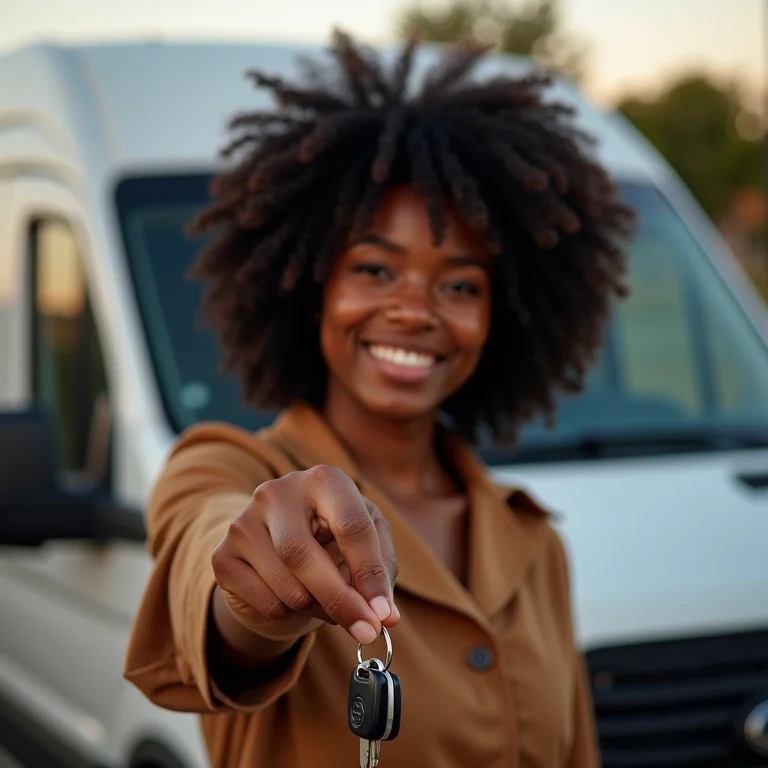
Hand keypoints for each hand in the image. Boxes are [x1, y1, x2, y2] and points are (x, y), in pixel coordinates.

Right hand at [212, 465, 399, 645]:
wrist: (278, 545)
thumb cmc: (334, 539)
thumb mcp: (365, 542)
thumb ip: (380, 572)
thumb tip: (386, 616)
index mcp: (323, 479)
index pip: (350, 526)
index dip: (370, 574)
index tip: (385, 616)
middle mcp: (277, 492)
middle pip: (303, 554)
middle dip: (340, 600)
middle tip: (366, 632)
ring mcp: (244, 522)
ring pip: (287, 586)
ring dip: (316, 608)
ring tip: (324, 598)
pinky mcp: (223, 555)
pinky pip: (265, 603)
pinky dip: (289, 613)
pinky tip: (291, 594)